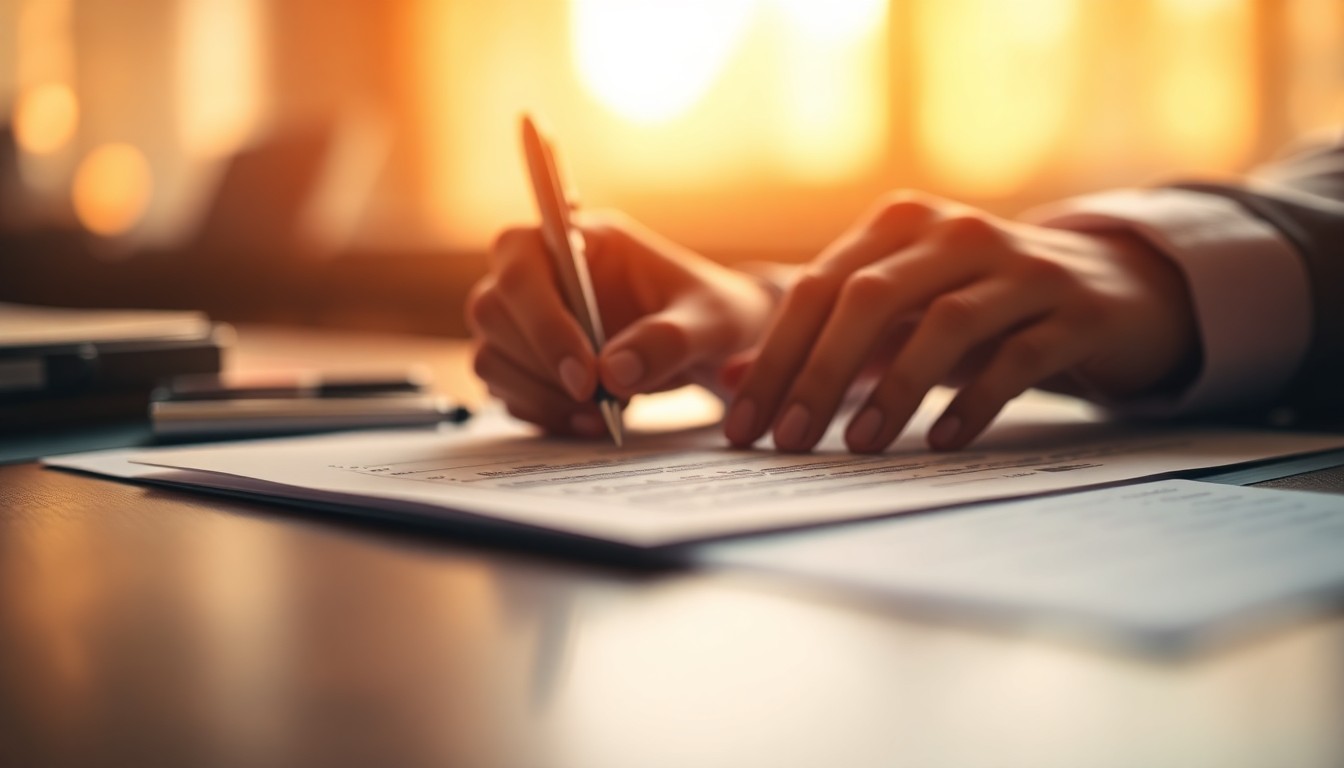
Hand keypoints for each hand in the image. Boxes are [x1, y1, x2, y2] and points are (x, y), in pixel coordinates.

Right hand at [467, 211, 774, 436]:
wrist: (718, 344)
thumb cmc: (715, 314)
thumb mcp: (712, 322)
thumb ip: (670, 340)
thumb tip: (614, 372)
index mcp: (579, 239)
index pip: (521, 263)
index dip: (542, 320)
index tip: (587, 377)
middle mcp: (542, 273)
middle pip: (490, 311)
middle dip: (539, 365)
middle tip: (597, 401)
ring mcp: (528, 318)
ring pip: (490, 355)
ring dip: (537, 395)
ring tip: (600, 415)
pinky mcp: (528, 360)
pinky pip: (506, 390)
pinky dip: (542, 413)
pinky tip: (590, 423)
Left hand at [722, 191, 1198, 452]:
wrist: (1107, 284)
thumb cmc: (976, 303)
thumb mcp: (898, 311)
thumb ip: (820, 339)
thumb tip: (732, 380)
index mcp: (899, 224)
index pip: (818, 288)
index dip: (774, 358)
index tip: (743, 427)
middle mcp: (955, 233)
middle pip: (871, 299)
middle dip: (819, 375)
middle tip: (787, 442)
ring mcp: (1021, 266)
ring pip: (944, 323)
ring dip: (893, 390)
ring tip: (857, 446)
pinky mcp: (1074, 310)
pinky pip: (1018, 357)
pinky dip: (974, 401)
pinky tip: (942, 442)